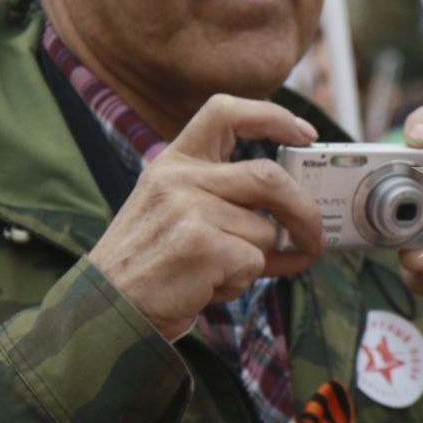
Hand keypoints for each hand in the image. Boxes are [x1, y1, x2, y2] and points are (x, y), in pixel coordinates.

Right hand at [89, 95, 325, 341]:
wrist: (107, 310)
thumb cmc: (152, 266)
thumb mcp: (180, 216)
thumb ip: (233, 206)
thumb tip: (301, 225)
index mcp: (174, 163)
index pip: (225, 112)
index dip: (272, 116)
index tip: (306, 134)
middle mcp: (179, 178)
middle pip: (269, 177)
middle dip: (304, 211)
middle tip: (314, 237)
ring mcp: (188, 210)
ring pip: (265, 230)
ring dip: (256, 261)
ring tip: (218, 272)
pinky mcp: (201, 245)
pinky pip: (253, 261)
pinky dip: (241, 281)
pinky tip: (208, 286)